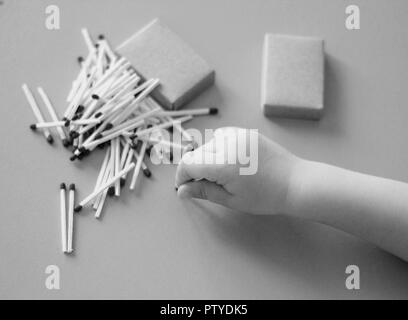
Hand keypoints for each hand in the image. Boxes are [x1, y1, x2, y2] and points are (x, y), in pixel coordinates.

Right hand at [175, 127, 300, 214]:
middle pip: (196, 154)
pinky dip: (218, 146)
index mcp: (223, 164)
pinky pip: (222, 135)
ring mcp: (238, 135)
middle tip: (203, 185)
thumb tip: (181, 191)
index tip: (184, 187)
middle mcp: (228, 144)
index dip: (181, 177)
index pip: (188, 164)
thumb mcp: (232, 199)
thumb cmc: (265, 197)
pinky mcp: (246, 132)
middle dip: (193, 169)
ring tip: (219, 173)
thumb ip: (204, 192)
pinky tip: (228, 159)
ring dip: (206, 157)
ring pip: (208, 143)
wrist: (295, 182)